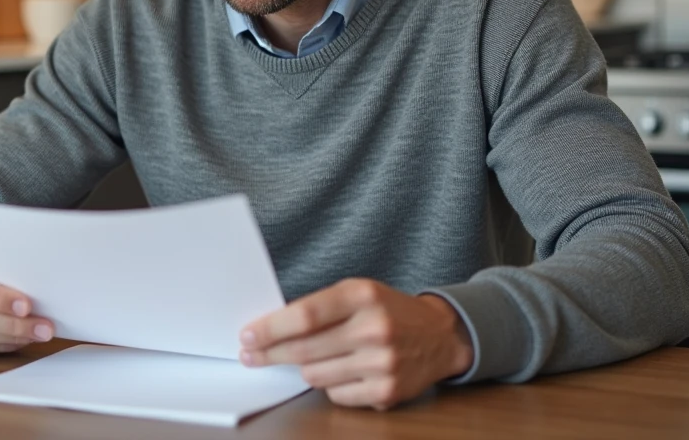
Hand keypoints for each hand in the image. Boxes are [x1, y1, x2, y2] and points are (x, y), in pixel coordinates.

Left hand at [239, 278, 473, 409]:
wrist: (440, 336)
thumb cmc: (389, 311)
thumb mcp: (359, 293)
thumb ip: (320, 308)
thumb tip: (271, 329)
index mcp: (363, 295)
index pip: (305, 315)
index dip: (270, 328)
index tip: (247, 334)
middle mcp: (374, 328)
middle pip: (304, 349)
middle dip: (269, 354)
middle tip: (250, 355)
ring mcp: (382, 363)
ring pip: (315, 375)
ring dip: (304, 368)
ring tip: (312, 358)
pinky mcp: (387, 391)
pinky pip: (336, 394)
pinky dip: (331, 384)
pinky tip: (343, 371)